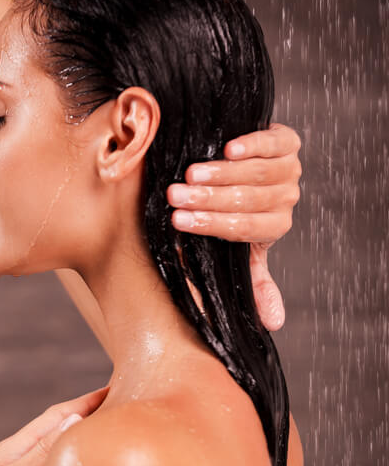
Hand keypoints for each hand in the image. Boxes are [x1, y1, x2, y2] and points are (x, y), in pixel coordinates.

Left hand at [0, 386, 109, 465]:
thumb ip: (44, 452)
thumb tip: (77, 416)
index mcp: (17, 446)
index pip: (59, 415)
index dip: (87, 401)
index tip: (115, 386)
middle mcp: (13, 453)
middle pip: (53, 424)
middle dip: (82, 411)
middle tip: (111, 401)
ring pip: (45, 444)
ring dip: (69, 433)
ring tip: (92, 428)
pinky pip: (38, 465)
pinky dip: (56, 457)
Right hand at [167, 123, 301, 330]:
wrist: (237, 167)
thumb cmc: (229, 211)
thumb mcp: (238, 248)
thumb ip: (254, 281)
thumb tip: (272, 324)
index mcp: (273, 228)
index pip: (243, 229)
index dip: (211, 225)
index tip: (178, 221)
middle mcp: (286, 199)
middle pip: (248, 200)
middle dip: (208, 199)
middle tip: (175, 196)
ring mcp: (289, 169)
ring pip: (258, 173)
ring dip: (222, 174)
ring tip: (189, 173)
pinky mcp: (288, 141)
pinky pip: (275, 143)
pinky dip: (253, 145)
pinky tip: (229, 149)